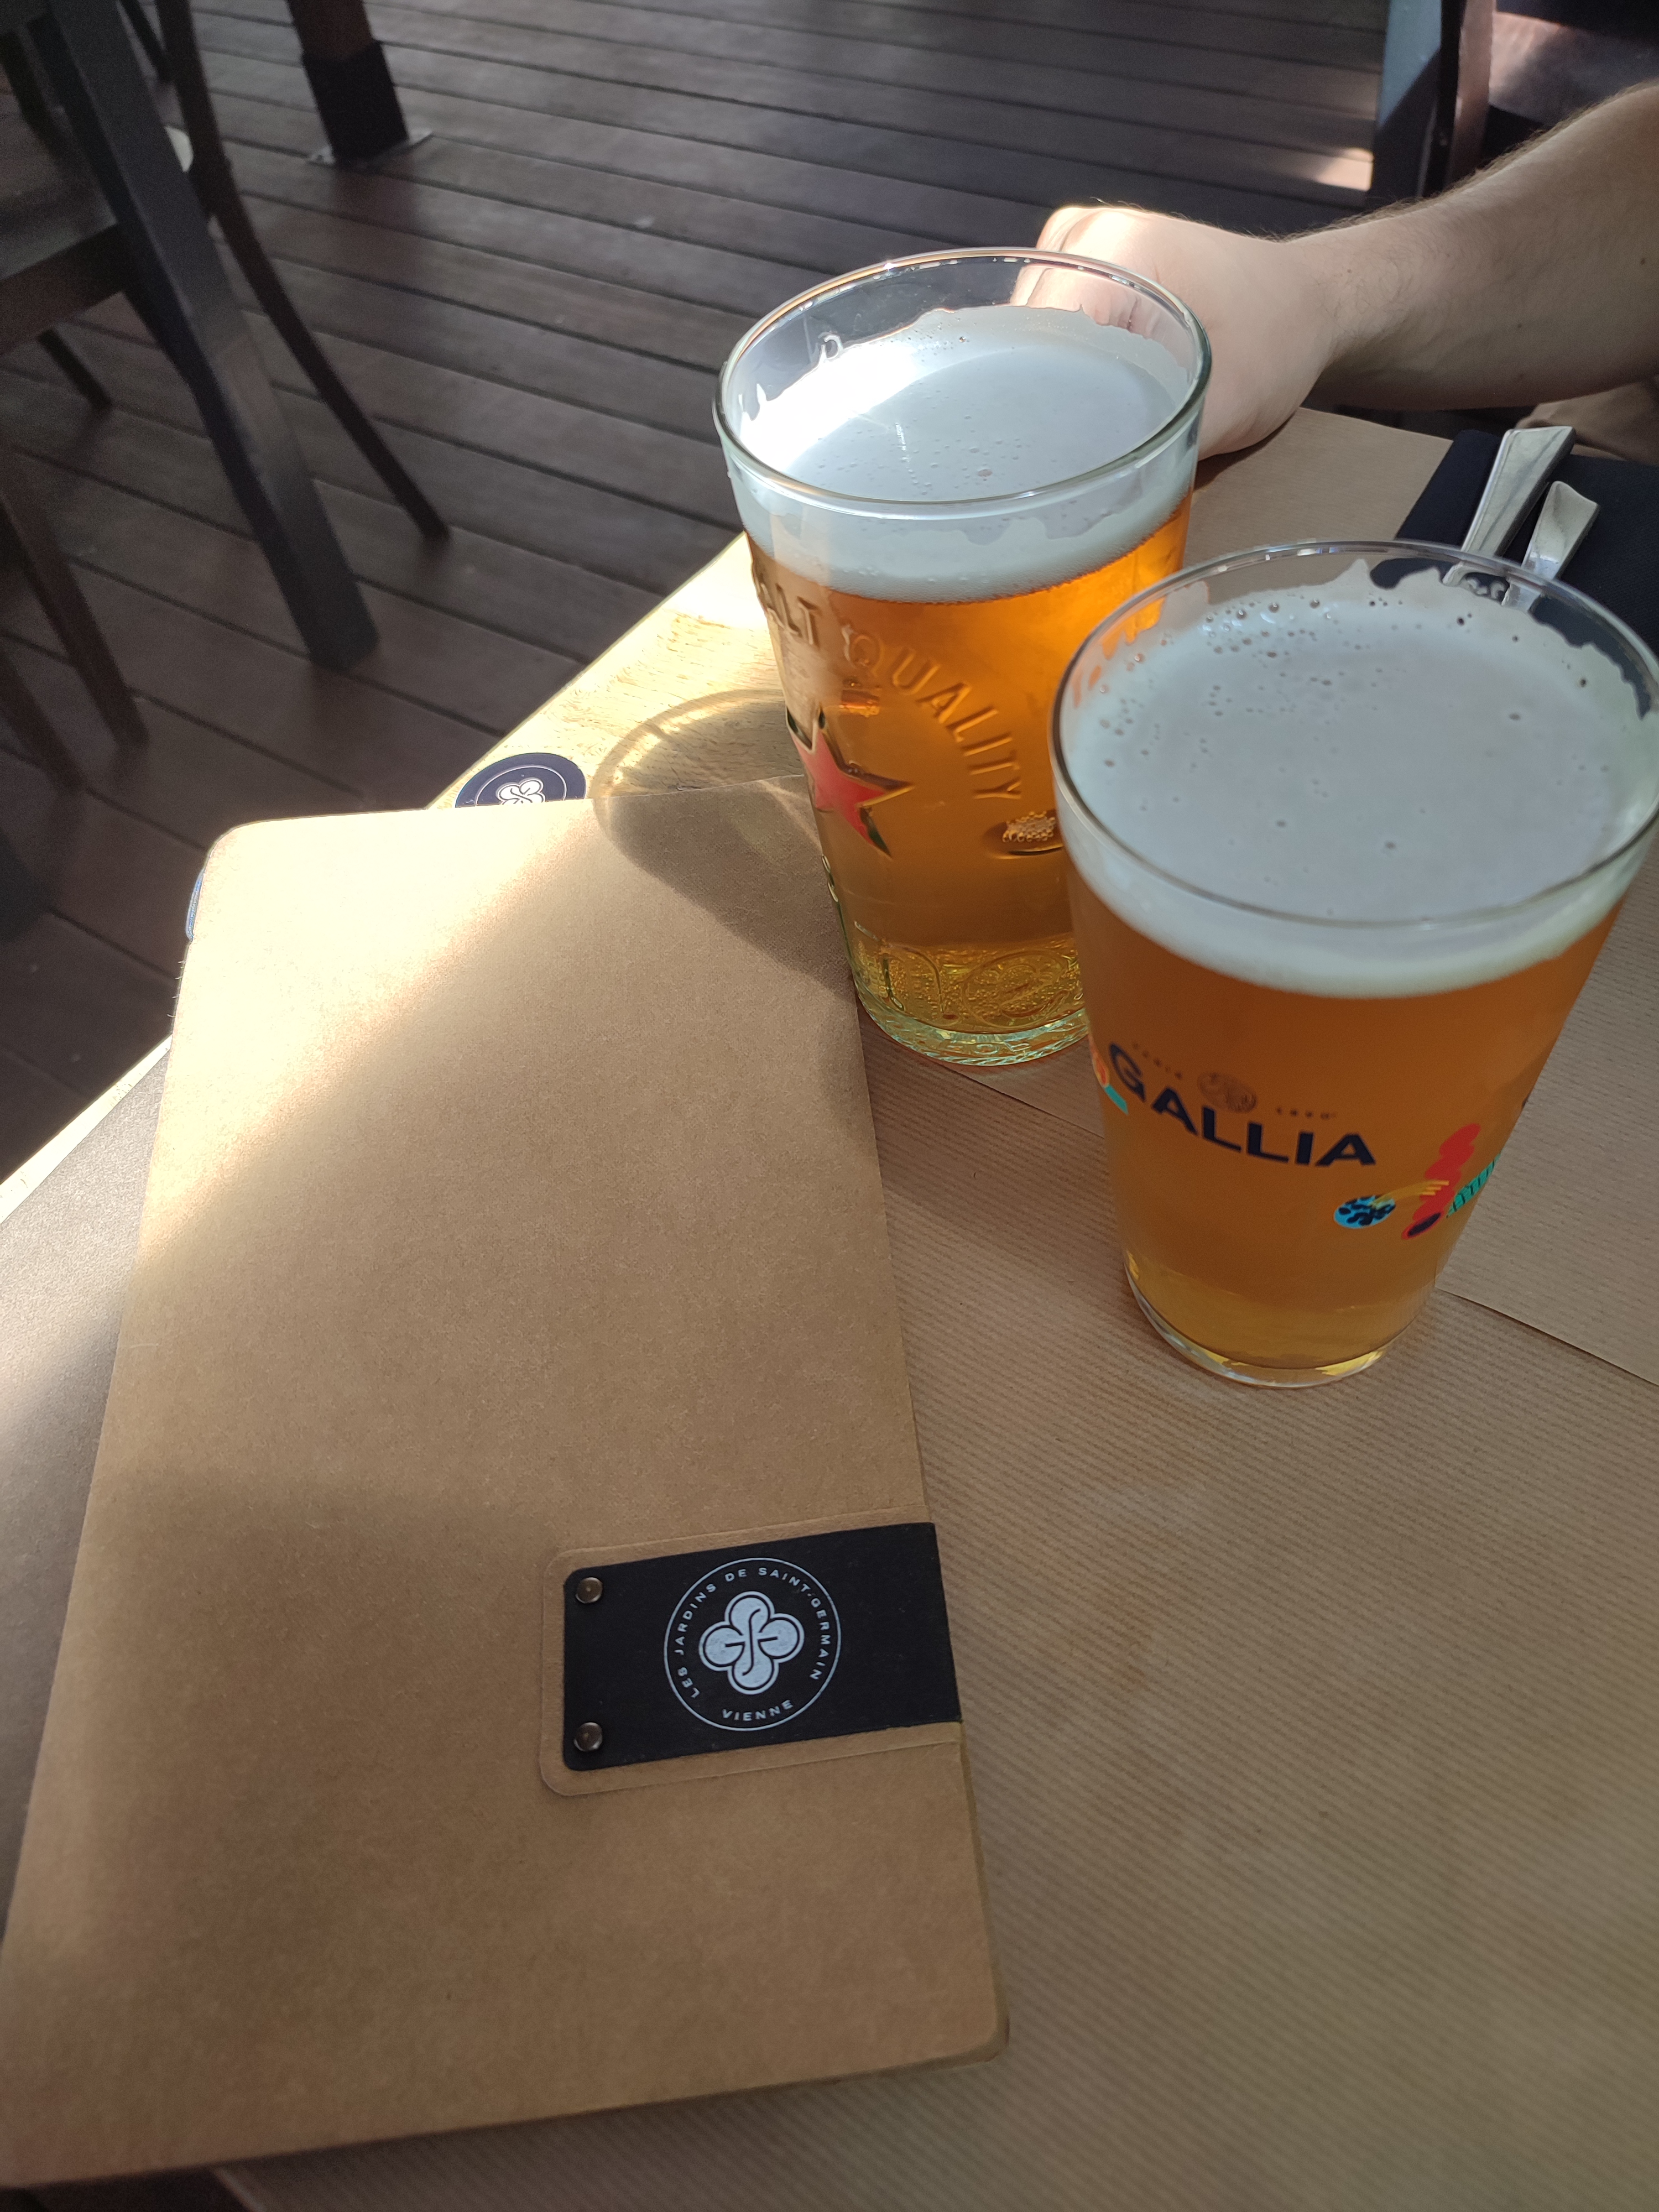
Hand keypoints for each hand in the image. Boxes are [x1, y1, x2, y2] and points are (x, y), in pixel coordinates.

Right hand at [1037, 206, 1337, 456]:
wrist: (1308, 301)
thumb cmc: (1278, 339)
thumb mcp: (1225, 404)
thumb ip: (1158, 453)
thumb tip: (1088, 510)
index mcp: (1112, 248)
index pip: (1027, 337)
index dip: (1020, 408)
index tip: (1027, 470)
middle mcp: (1082, 237)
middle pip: (1013, 337)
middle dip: (1019, 406)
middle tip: (1035, 475)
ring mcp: (1077, 247)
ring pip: (1019, 337)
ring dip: (1032, 391)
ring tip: (1052, 446)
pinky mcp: (1081, 269)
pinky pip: (1040, 329)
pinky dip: (1047, 372)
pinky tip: (1062, 413)